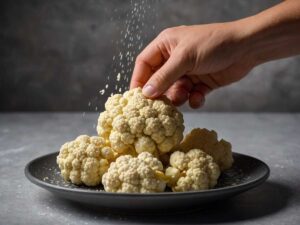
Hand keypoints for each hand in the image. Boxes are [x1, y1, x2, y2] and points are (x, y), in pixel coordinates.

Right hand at [130, 23, 254, 107]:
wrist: (247, 48)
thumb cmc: (214, 44)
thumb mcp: (185, 58)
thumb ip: (164, 76)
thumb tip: (146, 93)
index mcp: (166, 45)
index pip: (144, 64)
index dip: (138, 80)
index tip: (137, 98)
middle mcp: (174, 59)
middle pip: (158, 80)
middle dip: (160, 92)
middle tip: (159, 106)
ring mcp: (188, 71)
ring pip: (174, 91)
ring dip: (178, 96)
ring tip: (185, 95)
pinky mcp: (201, 83)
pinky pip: (190, 95)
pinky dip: (194, 99)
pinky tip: (199, 97)